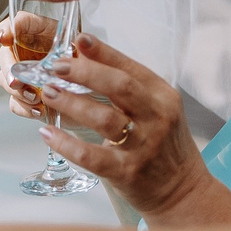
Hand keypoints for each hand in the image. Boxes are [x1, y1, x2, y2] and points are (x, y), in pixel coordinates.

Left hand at [7, 33, 227, 222]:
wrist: (182, 191)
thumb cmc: (163, 145)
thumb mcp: (155, 110)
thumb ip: (127, 88)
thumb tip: (84, 58)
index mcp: (162, 96)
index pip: (130, 68)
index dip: (103, 52)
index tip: (78, 40)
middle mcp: (156, 118)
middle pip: (119, 86)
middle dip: (84, 72)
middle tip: (56, 67)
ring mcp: (142, 146)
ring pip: (104, 118)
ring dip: (72, 102)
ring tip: (49, 93)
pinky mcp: (127, 172)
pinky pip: (91, 156)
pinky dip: (66, 144)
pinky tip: (48, 133)